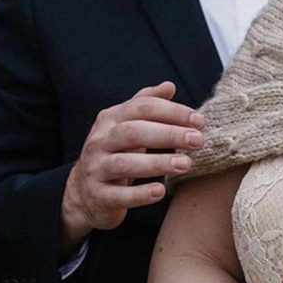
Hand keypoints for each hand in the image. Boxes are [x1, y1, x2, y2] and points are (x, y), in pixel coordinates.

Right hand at [60, 82, 203, 252]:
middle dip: (168, 134)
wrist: (83, 193)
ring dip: (157, 163)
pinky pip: (118, 195)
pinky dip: (140, 194)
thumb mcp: (126, 126)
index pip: (142, 107)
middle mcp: (99, 141)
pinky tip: (160, 191)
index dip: (172, 111)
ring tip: (186, 165)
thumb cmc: (115, 153)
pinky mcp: (98, 196)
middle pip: (134, 132)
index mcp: (110, 119)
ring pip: (124, 163)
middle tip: (198, 140)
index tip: (199, 121)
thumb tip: (169, 86)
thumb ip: (145, 105)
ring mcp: (96, 169)